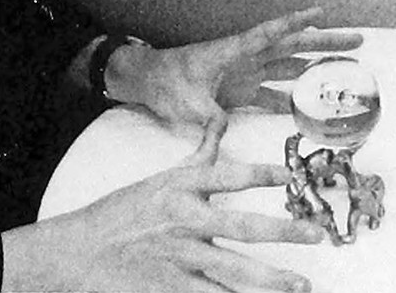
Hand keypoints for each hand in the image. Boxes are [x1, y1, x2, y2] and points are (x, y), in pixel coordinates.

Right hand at [2, 119, 320, 291]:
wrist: (80, 250)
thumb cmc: (124, 211)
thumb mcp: (162, 175)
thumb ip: (200, 153)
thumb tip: (220, 120)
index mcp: (183, 186)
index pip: (231, 175)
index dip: (264, 173)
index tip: (293, 175)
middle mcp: (184, 219)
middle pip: (242, 226)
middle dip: (282, 232)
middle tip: (315, 235)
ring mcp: (178, 257)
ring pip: (233, 271)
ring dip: (271, 279)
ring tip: (302, 284)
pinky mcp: (170, 289)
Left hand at [106, 6, 362, 133]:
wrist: (151, 81)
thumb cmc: (168, 83)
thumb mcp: (187, 102)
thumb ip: (208, 116)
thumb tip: (224, 129)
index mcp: (235, 51)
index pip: (271, 33)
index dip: (296, 23)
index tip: (322, 11)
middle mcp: (247, 57)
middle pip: (292, 46)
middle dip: (324, 42)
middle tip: (356, 39)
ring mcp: (247, 72)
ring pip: (288, 65)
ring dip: (315, 65)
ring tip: (346, 63)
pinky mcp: (241, 89)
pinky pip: (274, 91)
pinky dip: (292, 97)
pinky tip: (310, 106)